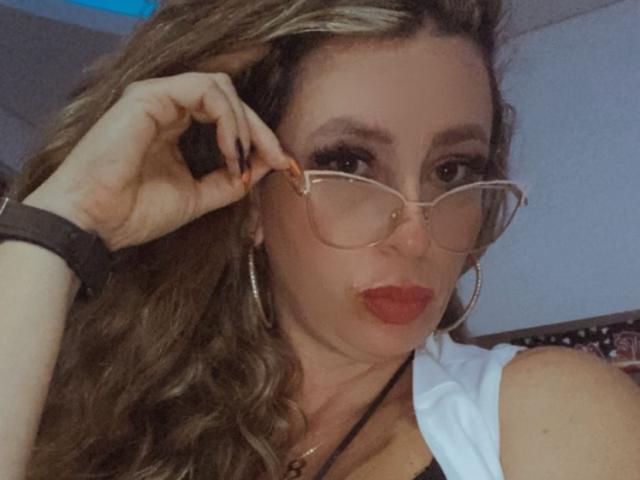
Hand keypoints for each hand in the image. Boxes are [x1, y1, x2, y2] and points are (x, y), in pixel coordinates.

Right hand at [23, 71, 294, 251]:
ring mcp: (157, 98)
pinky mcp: (150, 96)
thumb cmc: (134, 212)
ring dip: (245, 125)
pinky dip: (228, 120)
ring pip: (221, 89)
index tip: (282, 166)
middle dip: (261, 130)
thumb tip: (268, 165)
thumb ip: (231, 180)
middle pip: (230, 99)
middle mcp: (167, 107)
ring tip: (245, 160)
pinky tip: (232, 151)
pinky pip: (205, 91)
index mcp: (176, 127)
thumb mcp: (197, 197)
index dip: (259, 138)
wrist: (93, 223)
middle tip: (279, 160)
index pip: (228, 116)